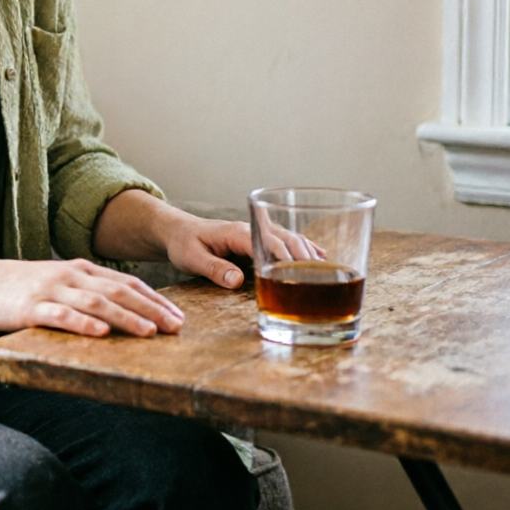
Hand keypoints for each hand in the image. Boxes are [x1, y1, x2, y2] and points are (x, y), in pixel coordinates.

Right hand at [0, 257, 185, 337]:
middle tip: (176, 326)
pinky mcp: (31, 308)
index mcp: (80, 269)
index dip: (154, 298)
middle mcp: (70, 276)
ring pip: (95, 303)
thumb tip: (125, 309)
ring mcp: (51, 291)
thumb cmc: (23, 286)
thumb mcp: (60, 281)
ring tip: (149, 331)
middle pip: (118, 291)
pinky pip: (61, 316)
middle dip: (151, 309)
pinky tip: (101, 333)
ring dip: (125, 317)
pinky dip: (83, 324)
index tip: (179, 316)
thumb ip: (88, 291)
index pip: (126, 282)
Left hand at [164, 216, 324, 288]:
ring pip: (290, 239)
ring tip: (331, 271)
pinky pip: (286, 242)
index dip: (284, 256)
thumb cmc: (183, 244)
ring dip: (309, 252)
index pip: (266, 242)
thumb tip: (237, 281)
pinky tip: (323, 258)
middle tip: (324, 277)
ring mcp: (257, 232)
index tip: (299, 272)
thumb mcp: (192, 258)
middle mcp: (251, 229)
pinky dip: (305, 248)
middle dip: (305, 256)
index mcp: (236, 232)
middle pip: (285, 239)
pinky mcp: (259, 240)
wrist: (178, 231)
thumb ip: (213, 268)